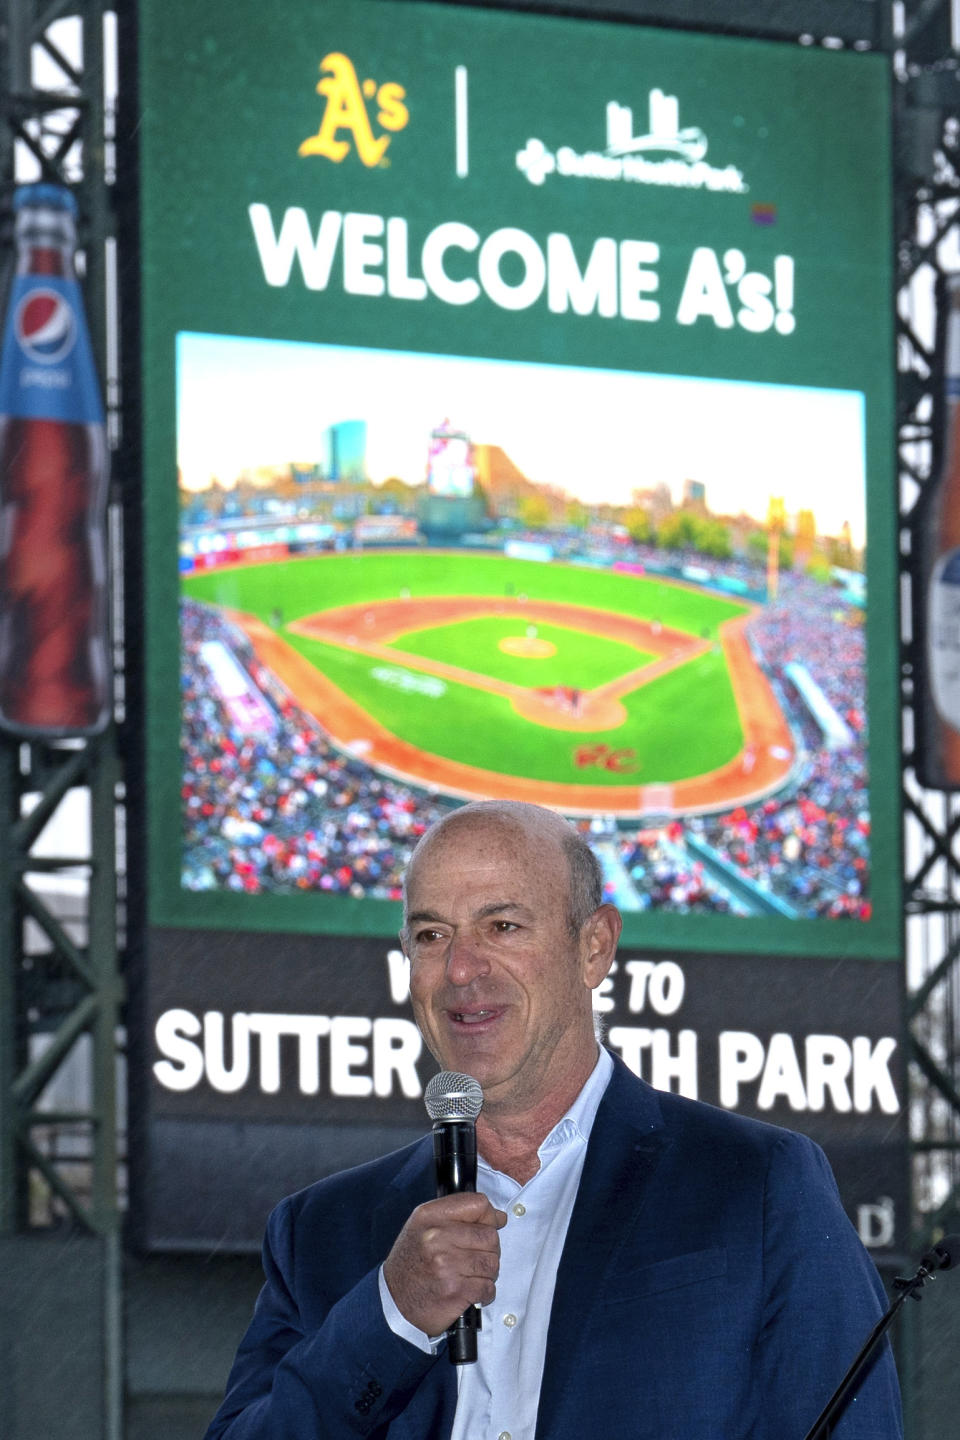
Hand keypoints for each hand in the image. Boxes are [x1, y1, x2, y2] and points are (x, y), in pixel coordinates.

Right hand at [383, 1192, 507, 1336]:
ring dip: (487, 1272)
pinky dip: (485, 1292)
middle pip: (490, 1236)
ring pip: (492, 1263)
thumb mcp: (424, 1225)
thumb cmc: (412, 1262)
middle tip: (475, 1257)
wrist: (394, 1301)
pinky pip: (488, 1287)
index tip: (488, 1225)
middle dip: (489, 1249)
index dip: (489, 1216)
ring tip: (471, 1274)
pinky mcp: (455, 1292)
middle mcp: (436, 1237)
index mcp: (430, 1216)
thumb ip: (458, 1213)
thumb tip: (498, 1217)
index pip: (478, 1204)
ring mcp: (446, 1265)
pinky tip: (471, 1290)